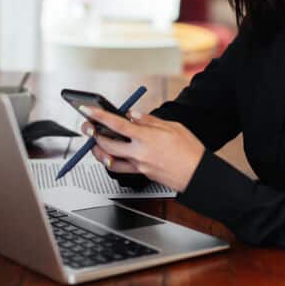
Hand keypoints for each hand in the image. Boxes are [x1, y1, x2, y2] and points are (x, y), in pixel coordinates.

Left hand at [79, 107, 204, 192]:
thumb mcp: (172, 127)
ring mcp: (139, 166)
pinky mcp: (141, 174)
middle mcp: (139, 153)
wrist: (197, 174)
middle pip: (106, 144)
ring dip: (99, 150)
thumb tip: (133, 115)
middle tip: (88, 127)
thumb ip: (149, 120)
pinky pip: (120, 168)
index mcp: (146, 137)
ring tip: (96, 142)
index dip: (99, 116)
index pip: (116, 124)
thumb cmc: (189, 150)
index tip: (87, 110)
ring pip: (109, 160)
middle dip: (93, 134)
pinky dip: (112, 161)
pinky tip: (112, 154)